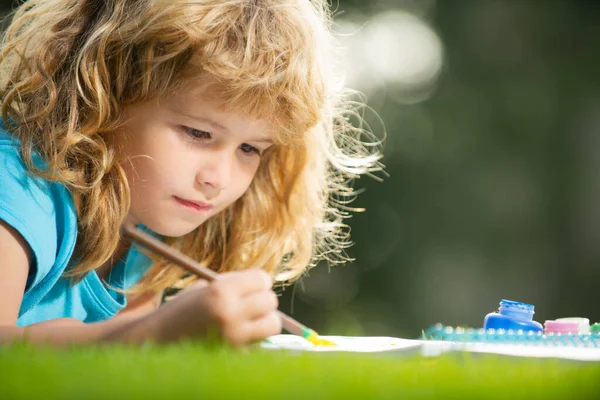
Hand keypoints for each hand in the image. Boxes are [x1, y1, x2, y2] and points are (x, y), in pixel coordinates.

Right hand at [149, 269, 280, 344]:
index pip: (262, 278)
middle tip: (251, 302)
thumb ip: (234, 283)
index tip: (251, 285)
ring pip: (273, 324)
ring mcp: (234, 337)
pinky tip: (238, 334)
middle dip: (263, 299)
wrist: (160, 338)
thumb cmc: (184, 308)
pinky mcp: (236, 354)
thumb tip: (263, 283)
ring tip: (251, 318)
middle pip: (271, 300)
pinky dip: (254, 337)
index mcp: (221, 291)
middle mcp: (230, 313)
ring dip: (265, 319)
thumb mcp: (205, 286)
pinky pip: (259, 341)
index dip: (258, 281)